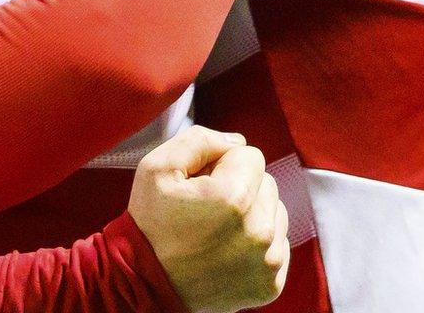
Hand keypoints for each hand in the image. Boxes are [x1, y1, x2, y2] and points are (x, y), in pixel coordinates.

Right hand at [129, 127, 288, 312]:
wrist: (145, 284)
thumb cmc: (150, 224)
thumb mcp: (158, 167)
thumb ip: (200, 140)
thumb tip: (237, 142)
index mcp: (234, 198)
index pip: (251, 156)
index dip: (222, 164)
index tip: (201, 185)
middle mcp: (259, 232)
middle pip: (267, 184)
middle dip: (241, 188)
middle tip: (208, 208)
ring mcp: (268, 262)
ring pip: (276, 213)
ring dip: (253, 216)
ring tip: (218, 231)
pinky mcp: (270, 284)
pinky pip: (279, 245)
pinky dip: (258, 245)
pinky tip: (228, 251)